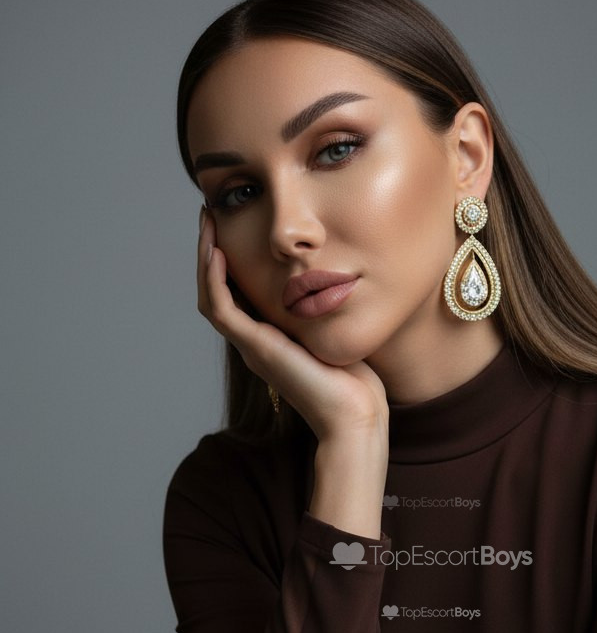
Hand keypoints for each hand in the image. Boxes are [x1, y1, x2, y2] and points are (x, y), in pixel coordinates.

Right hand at [197, 206, 388, 443]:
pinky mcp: (256, 349)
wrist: (354, 416)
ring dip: (204, 259)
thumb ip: (327, 310)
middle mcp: (255, 343)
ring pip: (211, 298)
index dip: (229, 261)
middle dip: (209, 253)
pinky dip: (214, 281)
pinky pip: (221, 310)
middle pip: (216, 292)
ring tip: (206, 224)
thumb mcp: (337, 333)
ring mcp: (252, 347)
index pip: (237, 295)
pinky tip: (217, 253)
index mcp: (270, 340)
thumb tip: (337, 279)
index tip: (232, 225)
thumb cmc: (356, 383)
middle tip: (209, 216)